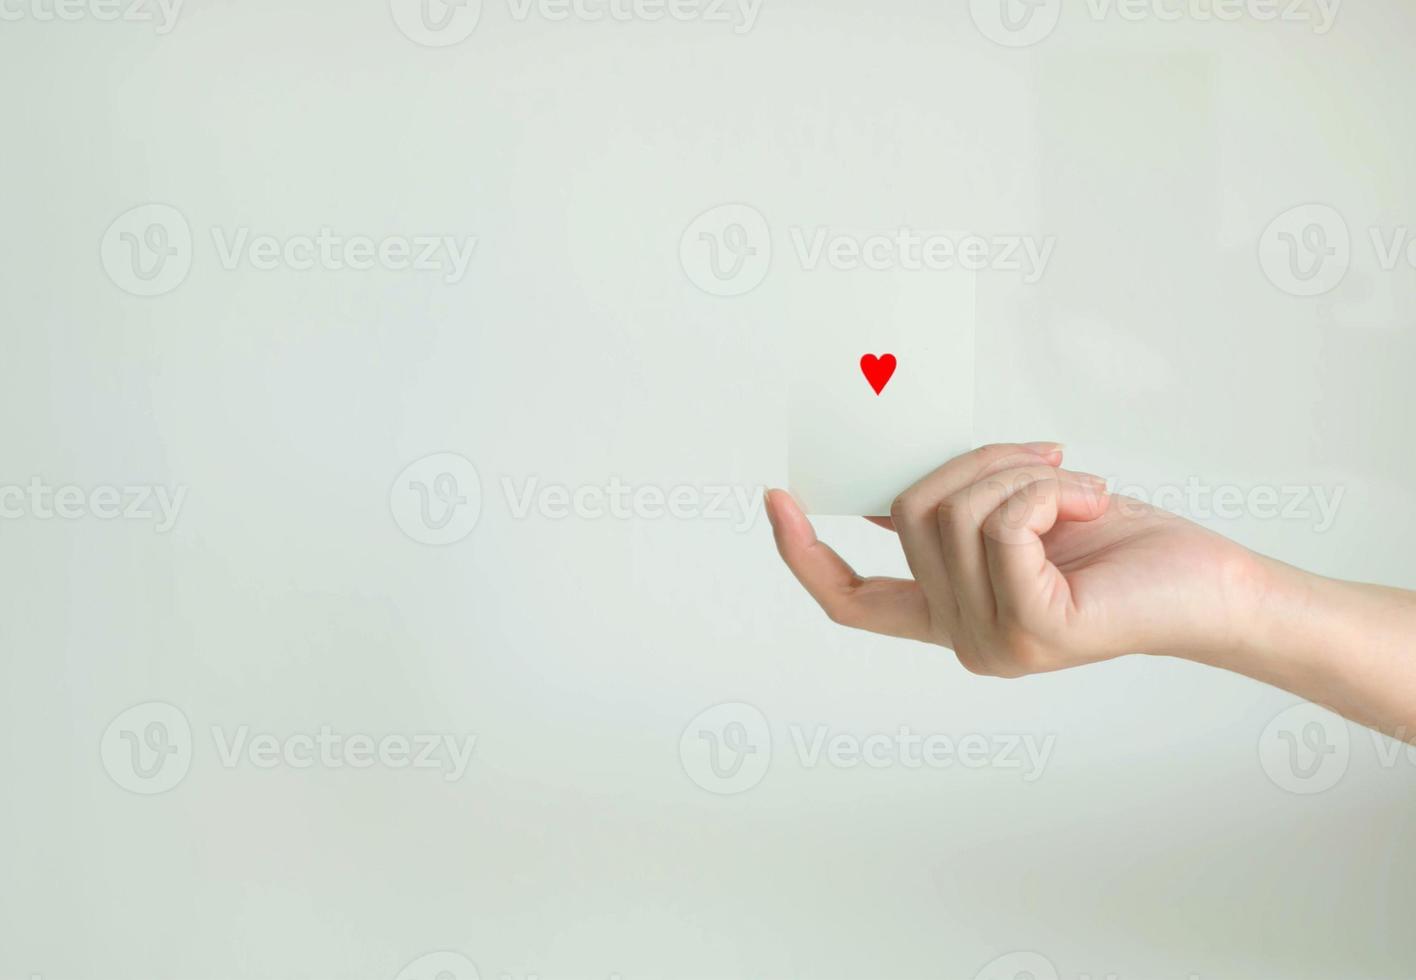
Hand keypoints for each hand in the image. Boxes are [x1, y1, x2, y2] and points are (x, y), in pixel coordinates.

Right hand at [764, 442, 1266, 676]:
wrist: (1212, 586)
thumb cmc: (1125, 547)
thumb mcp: (1017, 515)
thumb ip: (953, 511)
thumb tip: (890, 485)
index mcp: (950, 615)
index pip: (851, 602)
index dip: (802, 552)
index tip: (778, 496)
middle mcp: (961, 640)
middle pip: (910, 513)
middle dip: (978, 462)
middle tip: (1046, 461)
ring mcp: (991, 645)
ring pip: (955, 511)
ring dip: (1022, 473)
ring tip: (1080, 489)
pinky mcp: (1030, 632)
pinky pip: (1004, 526)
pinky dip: (1049, 492)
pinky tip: (1093, 505)